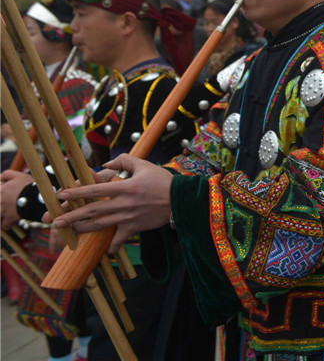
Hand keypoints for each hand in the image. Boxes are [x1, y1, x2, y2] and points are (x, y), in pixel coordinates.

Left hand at [0, 170, 34, 229]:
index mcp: (0, 190)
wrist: (38, 197)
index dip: (0, 195)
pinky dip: (6, 225)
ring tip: (4, 216)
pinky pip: (4, 225)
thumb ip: (7, 174)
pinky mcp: (9, 219)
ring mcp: (3, 211)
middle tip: (4, 207)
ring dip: (0, 217)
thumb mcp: (19, 176)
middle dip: (0, 207)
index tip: (2, 197)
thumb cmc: (29, 186)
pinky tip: (9, 222)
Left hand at [50, 155, 172, 252]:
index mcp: (124, 187)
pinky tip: (103, 250)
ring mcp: (128, 218)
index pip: (95, 190)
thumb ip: (124, 161)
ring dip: (82, 229)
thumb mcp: (144, 165)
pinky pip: (119, 239)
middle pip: (92, 211)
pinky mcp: (135, 228)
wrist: (182, 200)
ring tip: (69, 230)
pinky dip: (111, 246)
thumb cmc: (163, 180)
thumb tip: (105, 165)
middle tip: (54, 221)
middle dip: (71, 216)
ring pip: (100, 225)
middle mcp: (123, 204)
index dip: (76, 192)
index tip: (60, 195)